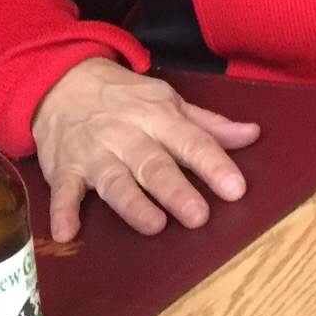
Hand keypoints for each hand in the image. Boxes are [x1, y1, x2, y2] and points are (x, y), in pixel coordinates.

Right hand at [30, 57, 260, 241]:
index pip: (193, 141)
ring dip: (133, 204)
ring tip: (155, 225)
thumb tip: (252, 135)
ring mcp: (94, 153)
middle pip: (155, 165)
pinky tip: (66, 233)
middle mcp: (128, 135)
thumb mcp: (169, 101)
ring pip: (115, 180)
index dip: (215, 165)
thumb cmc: (125, 98)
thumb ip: (208, 124)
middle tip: (199, 216)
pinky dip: (62, 211)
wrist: (63, 83)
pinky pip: (62, 191)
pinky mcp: (64, 168)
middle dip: (177, 190)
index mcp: (159, 117)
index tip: (236, 189)